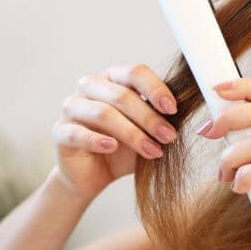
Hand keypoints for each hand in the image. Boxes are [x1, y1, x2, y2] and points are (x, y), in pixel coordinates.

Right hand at [51, 63, 178, 200]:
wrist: (94, 176)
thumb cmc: (124, 148)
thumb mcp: (147, 131)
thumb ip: (162, 117)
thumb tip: (190, 106)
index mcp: (113, 78)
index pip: (134, 72)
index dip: (155, 89)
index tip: (173, 109)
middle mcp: (90, 87)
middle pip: (121, 94)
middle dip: (149, 117)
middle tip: (169, 137)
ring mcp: (71, 108)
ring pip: (102, 113)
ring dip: (132, 133)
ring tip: (153, 151)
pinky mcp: (60, 132)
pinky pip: (78, 132)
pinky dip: (98, 140)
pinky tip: (114, 148)